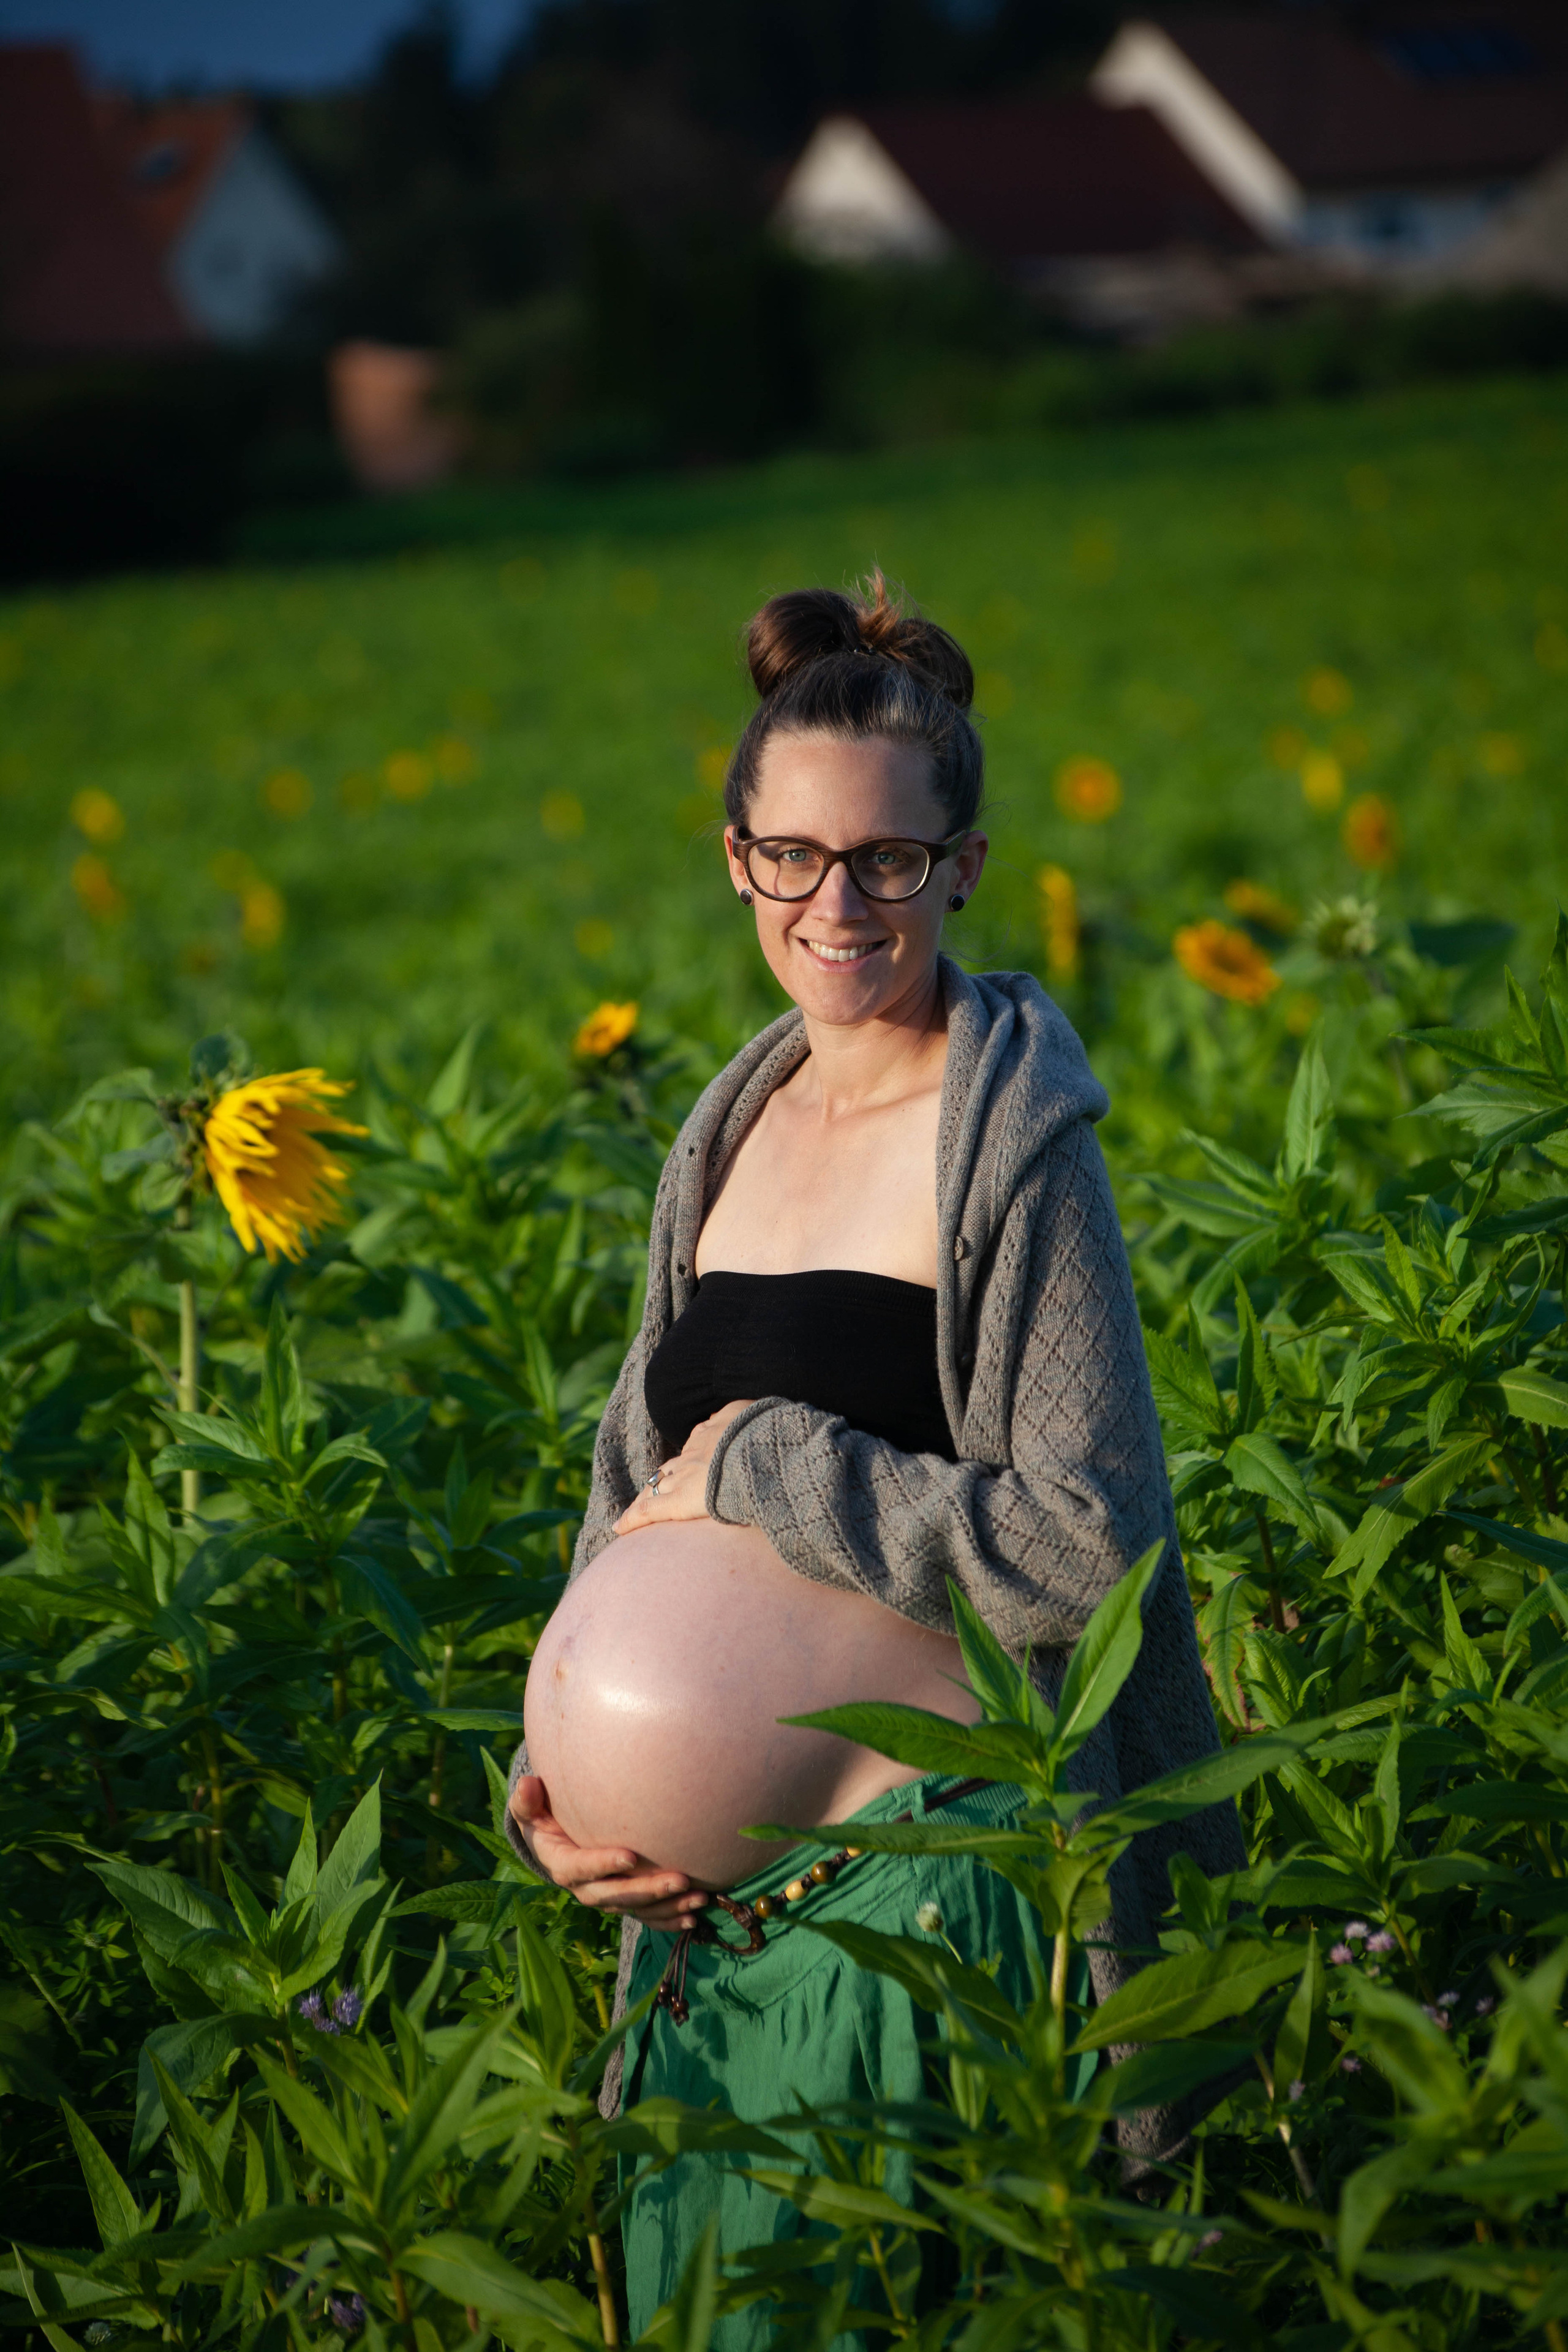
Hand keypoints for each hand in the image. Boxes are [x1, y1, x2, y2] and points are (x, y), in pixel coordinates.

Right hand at [508, 1775, 708, 1929]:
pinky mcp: (625, 1902)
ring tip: (700, 1898)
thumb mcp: (530, 1808)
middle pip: (616, 1895)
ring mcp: (608, 1898)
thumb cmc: (544, 1816)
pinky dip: (670, 1919)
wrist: (555, 1841)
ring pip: (638, 1909)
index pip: (581, 1868)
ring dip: (669, 1907)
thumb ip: (527, 1800)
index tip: (631, 1856)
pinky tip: (694, 1919)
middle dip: (648, 1890)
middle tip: (680, 1879)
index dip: (604, 1864)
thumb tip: (528, 1784)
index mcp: (562, 1865)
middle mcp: (585, 1888)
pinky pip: (647, 1916)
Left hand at [613, 1400, 755, 1534]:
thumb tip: (728, 1414)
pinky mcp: (679, 1501)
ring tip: (632, 1513)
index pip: (688, 1452)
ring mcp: (682, 1479)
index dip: (682, 1463)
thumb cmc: (756, 1432)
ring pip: (653, 1489)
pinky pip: (649, 1511)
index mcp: (706, 1438)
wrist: (754, 1451)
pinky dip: (631, 1519)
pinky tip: (618, 1528)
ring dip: (641, 1499)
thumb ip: (734, 1414)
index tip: (681, 1470)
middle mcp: (688, 1458)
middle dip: (658, 1482)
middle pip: (666, 1471)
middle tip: (649, 1493)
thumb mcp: (745, 1411)